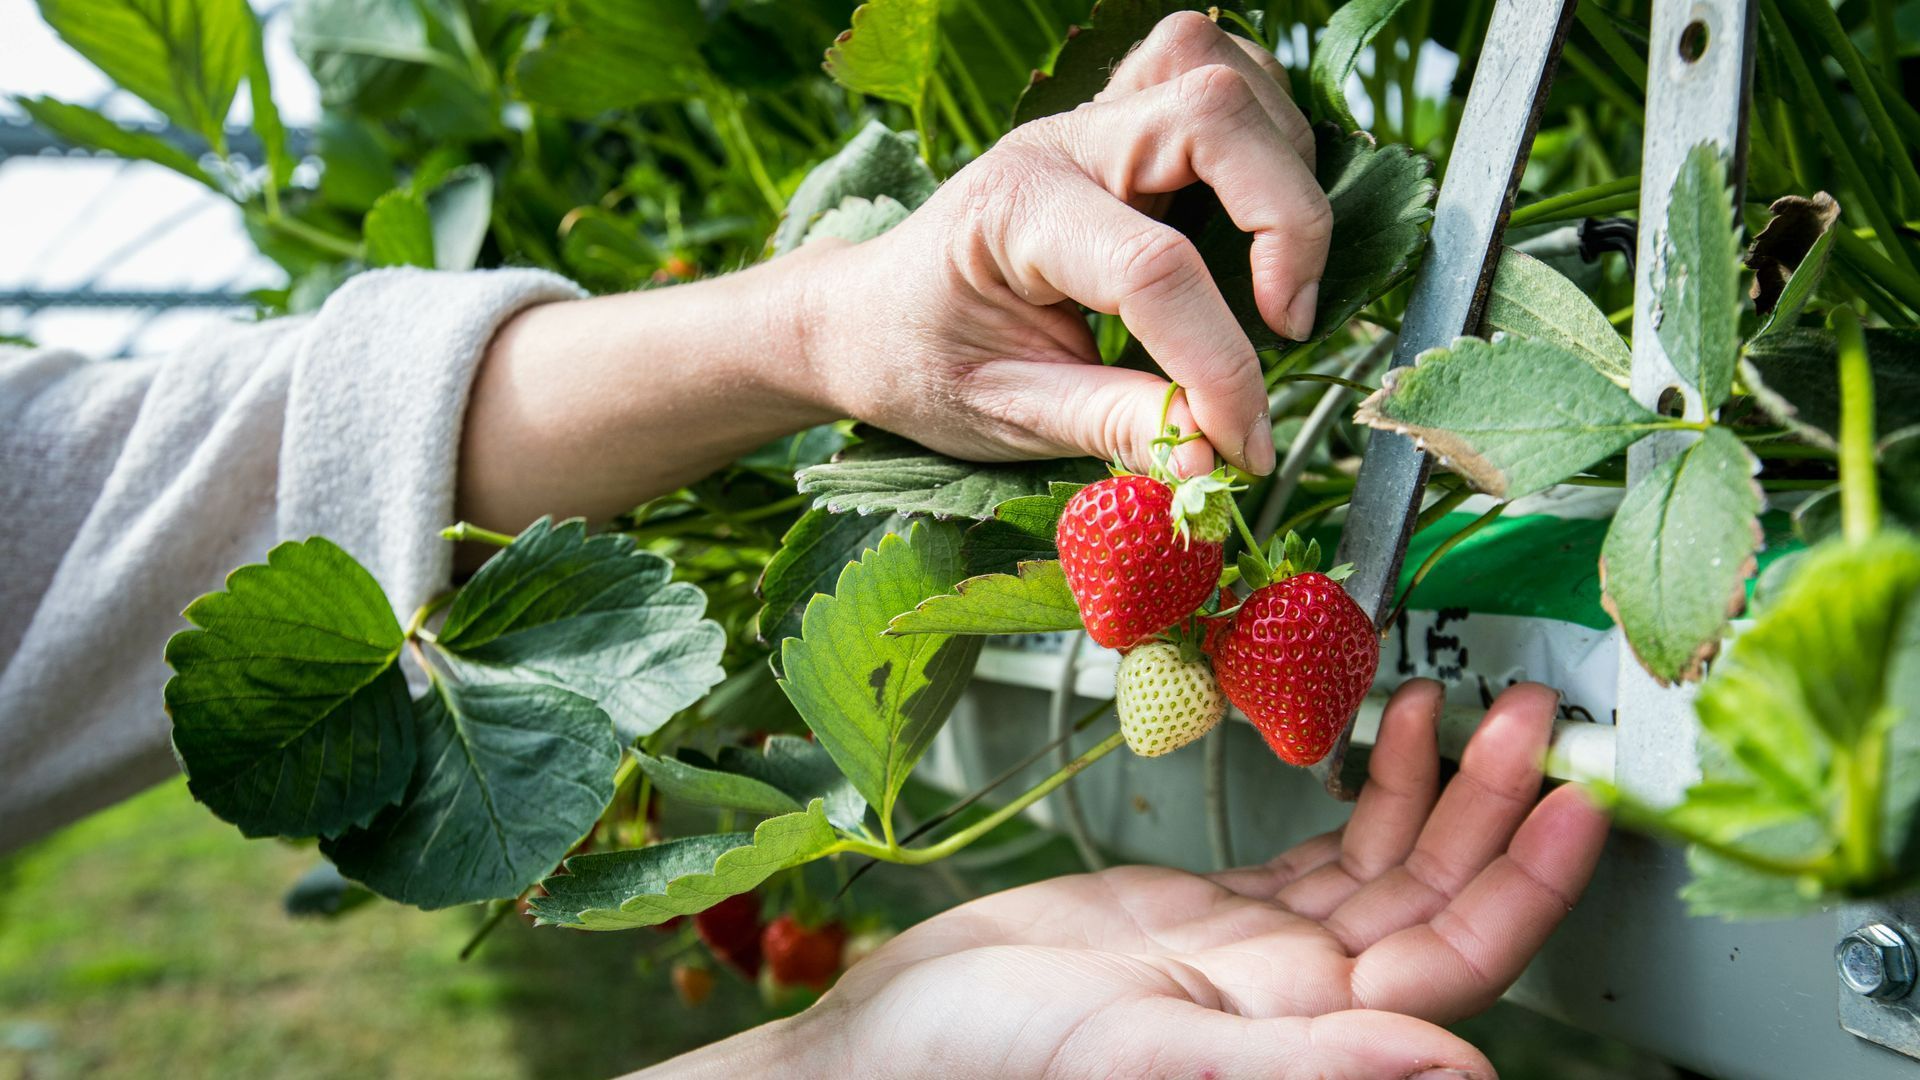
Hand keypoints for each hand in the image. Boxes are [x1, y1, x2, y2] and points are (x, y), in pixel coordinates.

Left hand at [460, 13, 1325, 530]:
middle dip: (1285, 221)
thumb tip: (1217, 465)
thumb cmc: (919, 363)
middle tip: (1287, 325)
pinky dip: (1259, 134)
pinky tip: (1257, 211)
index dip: (1222, 363)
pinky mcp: (1117, 127)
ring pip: (1219, 75)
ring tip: (1276, 274)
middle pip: (1211, 116)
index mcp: (1014, 214)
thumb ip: (1111, 429)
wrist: (865, 316)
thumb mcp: (1002, 417)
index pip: (1153, 270)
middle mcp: (1058, 145)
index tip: (1246, 445)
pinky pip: (1206, 77)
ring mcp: (1090, 124)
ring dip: (1281, 166)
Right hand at [656, 681, 1607, 1077]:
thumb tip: (1456, 1072)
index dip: (1526, 884)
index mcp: (1299, 1037)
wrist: (889, 1042)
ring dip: (1436, 785)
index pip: (1454, 958)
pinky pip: (1316, 849)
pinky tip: (1377, 729)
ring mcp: (1258, 956)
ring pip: (1385, 866)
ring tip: (1472, 701)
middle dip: (1494, 806)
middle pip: (1436, 899)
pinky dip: (1359, 788)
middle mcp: (1298, 1000)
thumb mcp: (1137, 1058)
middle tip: (1535, 717)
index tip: (1576, 802)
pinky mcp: (1210, 915)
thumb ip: (1299, 1069)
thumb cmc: (981, 1067)